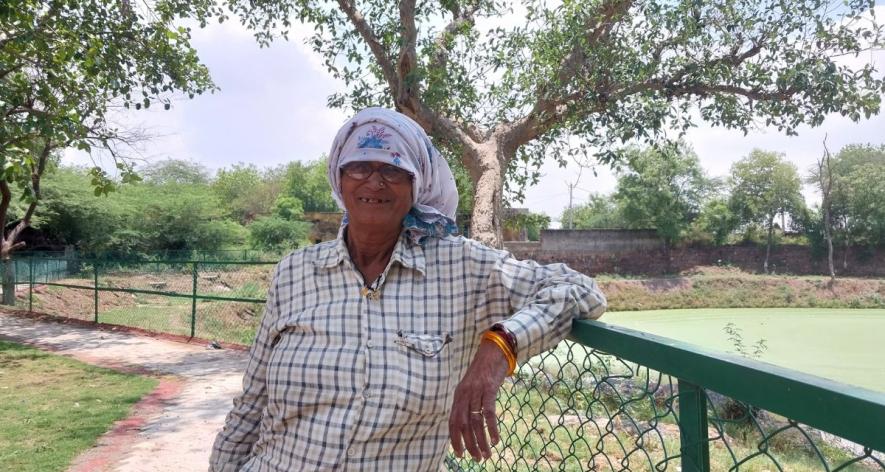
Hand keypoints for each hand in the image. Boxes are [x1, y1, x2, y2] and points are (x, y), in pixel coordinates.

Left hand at [449, 339, 509, 460]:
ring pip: (476, 422)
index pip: (453, 422)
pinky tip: (496, 440)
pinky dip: (492, 428)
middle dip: (470, 444)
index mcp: (458, 396)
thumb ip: (468, 402)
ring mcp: (476, 391)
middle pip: (463, 425)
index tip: (460, 454)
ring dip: (481, 441)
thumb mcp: (471, 387)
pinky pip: (488, 412)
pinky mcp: (489, 388)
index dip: (455, 439)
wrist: (493, 351)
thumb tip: (468, 424)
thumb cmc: (484, 372)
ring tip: (487, 454)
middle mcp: (464, 394)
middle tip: (477, 458)